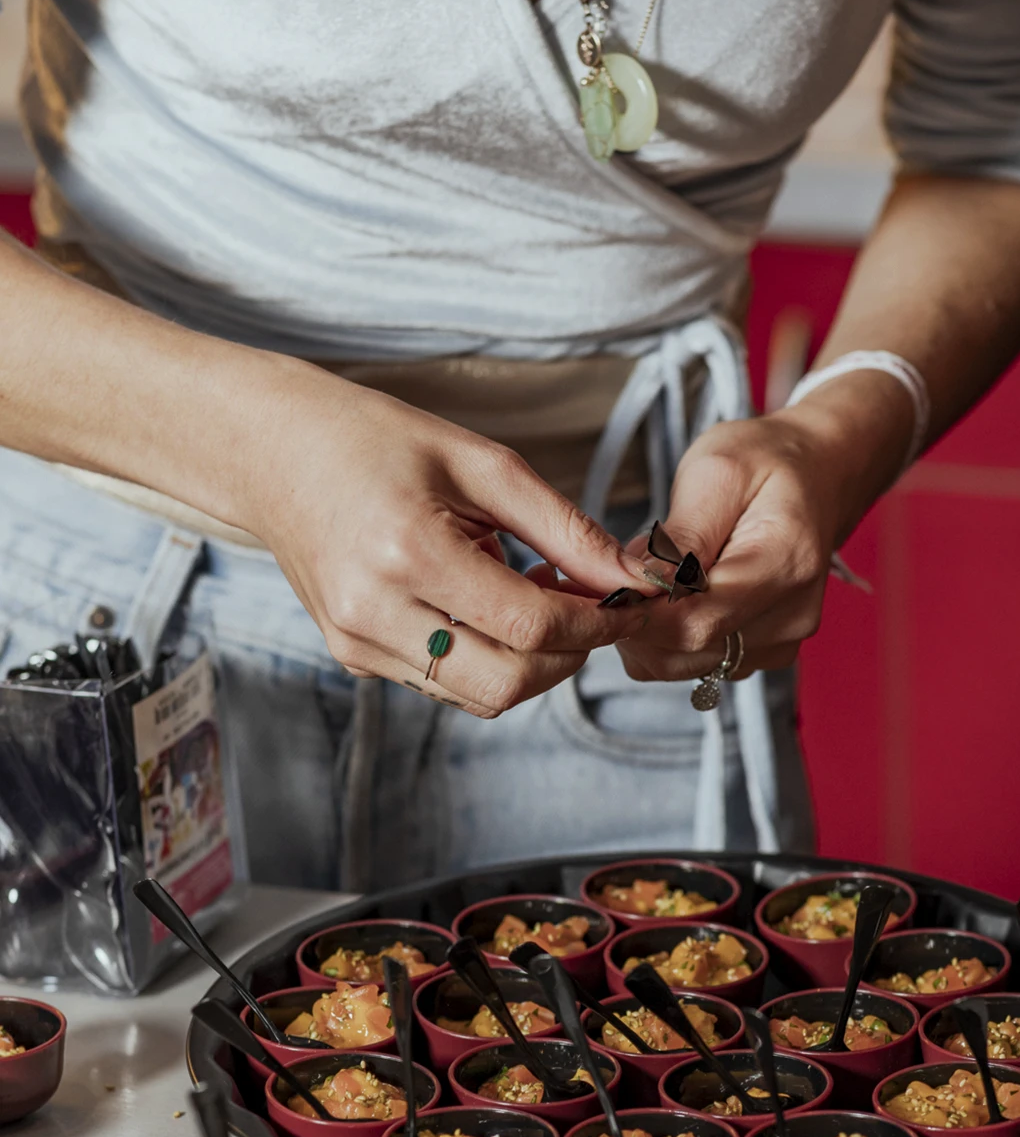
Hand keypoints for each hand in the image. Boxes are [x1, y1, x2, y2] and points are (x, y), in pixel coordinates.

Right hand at [242, 366, 652, 717]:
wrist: (273, 452)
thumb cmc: (376, 440)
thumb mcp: (481, 464)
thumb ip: (563, 528)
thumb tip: (630, 580)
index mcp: (408, 553)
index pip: (529, 627)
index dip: (594, 623)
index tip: (626, 600)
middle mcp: (374, 612)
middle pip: (508, 683)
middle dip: (568, 655)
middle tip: (586, 605)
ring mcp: (357, 644)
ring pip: (480, 696)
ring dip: (530, 661)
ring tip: (533, 596)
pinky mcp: (353, 657)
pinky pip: (445, 683)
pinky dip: (486, 657)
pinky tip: (484, 605)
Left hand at [614, 375, 912, 682]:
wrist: (818, 473)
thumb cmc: (765, 463)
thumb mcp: (716, 474)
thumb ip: (681, 538)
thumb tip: (643, 588)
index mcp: (786, 565)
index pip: (698, 624)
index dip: (640, 615)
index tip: (606, 586)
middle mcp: (791, 617)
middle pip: (687, 652)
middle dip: (639, 618)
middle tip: (626, 567)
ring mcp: (781, 642)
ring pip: (683, 664)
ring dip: (651, 627)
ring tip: (656, 572)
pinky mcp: (764, 652)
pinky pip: (697, 662)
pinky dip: (670, 634)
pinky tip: (675, 592)